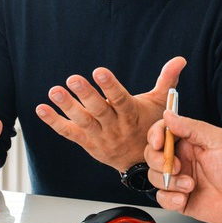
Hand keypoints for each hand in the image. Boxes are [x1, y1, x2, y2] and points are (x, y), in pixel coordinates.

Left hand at [36, 56, 185, 170]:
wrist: (142, 163)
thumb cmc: (150, 126)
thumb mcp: (160, 104)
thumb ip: (167, 80)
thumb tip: (180, 59)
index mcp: (131, 114)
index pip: (120, 99)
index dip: (110, 86)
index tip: (99, 71)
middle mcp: (115, 126)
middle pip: (99, 110)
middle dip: (85, 94)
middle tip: (72, 78)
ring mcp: (100, 136)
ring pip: (82, 121)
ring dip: (67, 106)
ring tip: (54, 91)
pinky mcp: (87, 143)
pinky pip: (69, 133)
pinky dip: (54, 121)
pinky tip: (41, 109)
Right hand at [143, 111, 221, 222]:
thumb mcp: (217, 140)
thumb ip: (191, 127)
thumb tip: (169, 115)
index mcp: (189, 141)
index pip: (162, 133)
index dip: (155, 136)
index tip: (158, 143)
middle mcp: (181, 159)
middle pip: (152, 155)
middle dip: (159, 161)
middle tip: (177, 167)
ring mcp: (179, 179)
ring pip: (154, 177)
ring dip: (169, 182)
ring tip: (189, 185)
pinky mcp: (179, 198)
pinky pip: (161, 198)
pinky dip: (169, 199)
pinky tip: (183, 198)